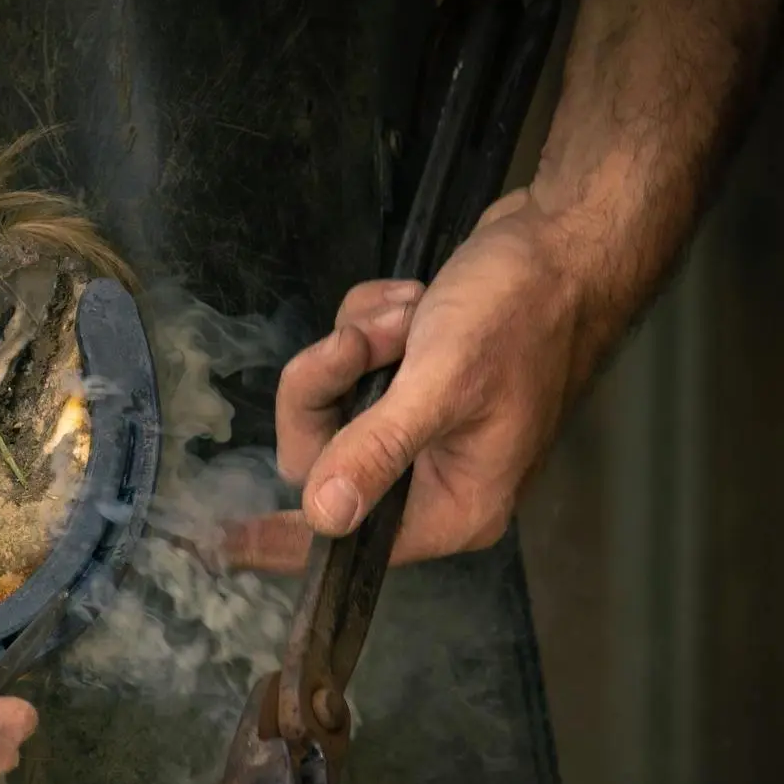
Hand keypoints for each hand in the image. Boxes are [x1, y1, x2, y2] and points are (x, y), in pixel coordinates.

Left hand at [223, 189, 595, 572]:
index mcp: (454, 505)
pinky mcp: (410, 381)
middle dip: (333, 382)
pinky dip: (372, 322)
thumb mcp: (444, 384)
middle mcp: (434, 479)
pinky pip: (351, 363)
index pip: (348, 540)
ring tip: (411, 313)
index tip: (218, 545)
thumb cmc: (523, 314)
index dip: (281, 541)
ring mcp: (420, 428)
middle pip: (320, 454)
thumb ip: (378, 451)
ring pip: (330, 400)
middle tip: (368, 340)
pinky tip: (416, 301)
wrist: (564, 238)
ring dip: (359, 343)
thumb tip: (324, 517)